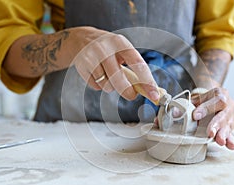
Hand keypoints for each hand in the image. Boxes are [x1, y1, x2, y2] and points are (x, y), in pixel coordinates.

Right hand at [3, 27, 159, 101]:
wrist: (79, 39)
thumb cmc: (107, 48)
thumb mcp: (121, 49)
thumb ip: (133, 66)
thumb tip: (149, 88)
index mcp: (120, 42)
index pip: (138, 63)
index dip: (147, 81)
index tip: (154, 94)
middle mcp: (105, 48)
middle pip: (119, 79)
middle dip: (128, 91)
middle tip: (132, 95)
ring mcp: (91, 57)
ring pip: (107, 85)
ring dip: (111, 86)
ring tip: (108, 75)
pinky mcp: (82, 67)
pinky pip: (96, 86)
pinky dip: (99, 85)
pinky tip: (97, 75)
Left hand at [191, 88, 233, 149]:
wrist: (213, 100)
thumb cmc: (204, 101)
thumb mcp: (195, 100)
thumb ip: (186, 106)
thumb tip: (174, 113)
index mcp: (219, 94)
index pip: (216, 100)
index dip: (206, 109)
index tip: (196, 116)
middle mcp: (228, 105)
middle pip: (223, 115)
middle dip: (216, 125)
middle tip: (210, 133)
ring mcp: (231, 116)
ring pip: (228, 125)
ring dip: (223, 134)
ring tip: (220, 141)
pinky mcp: (231, 126)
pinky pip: (231, 134)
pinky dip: (231, 140)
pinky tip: (231, 146)